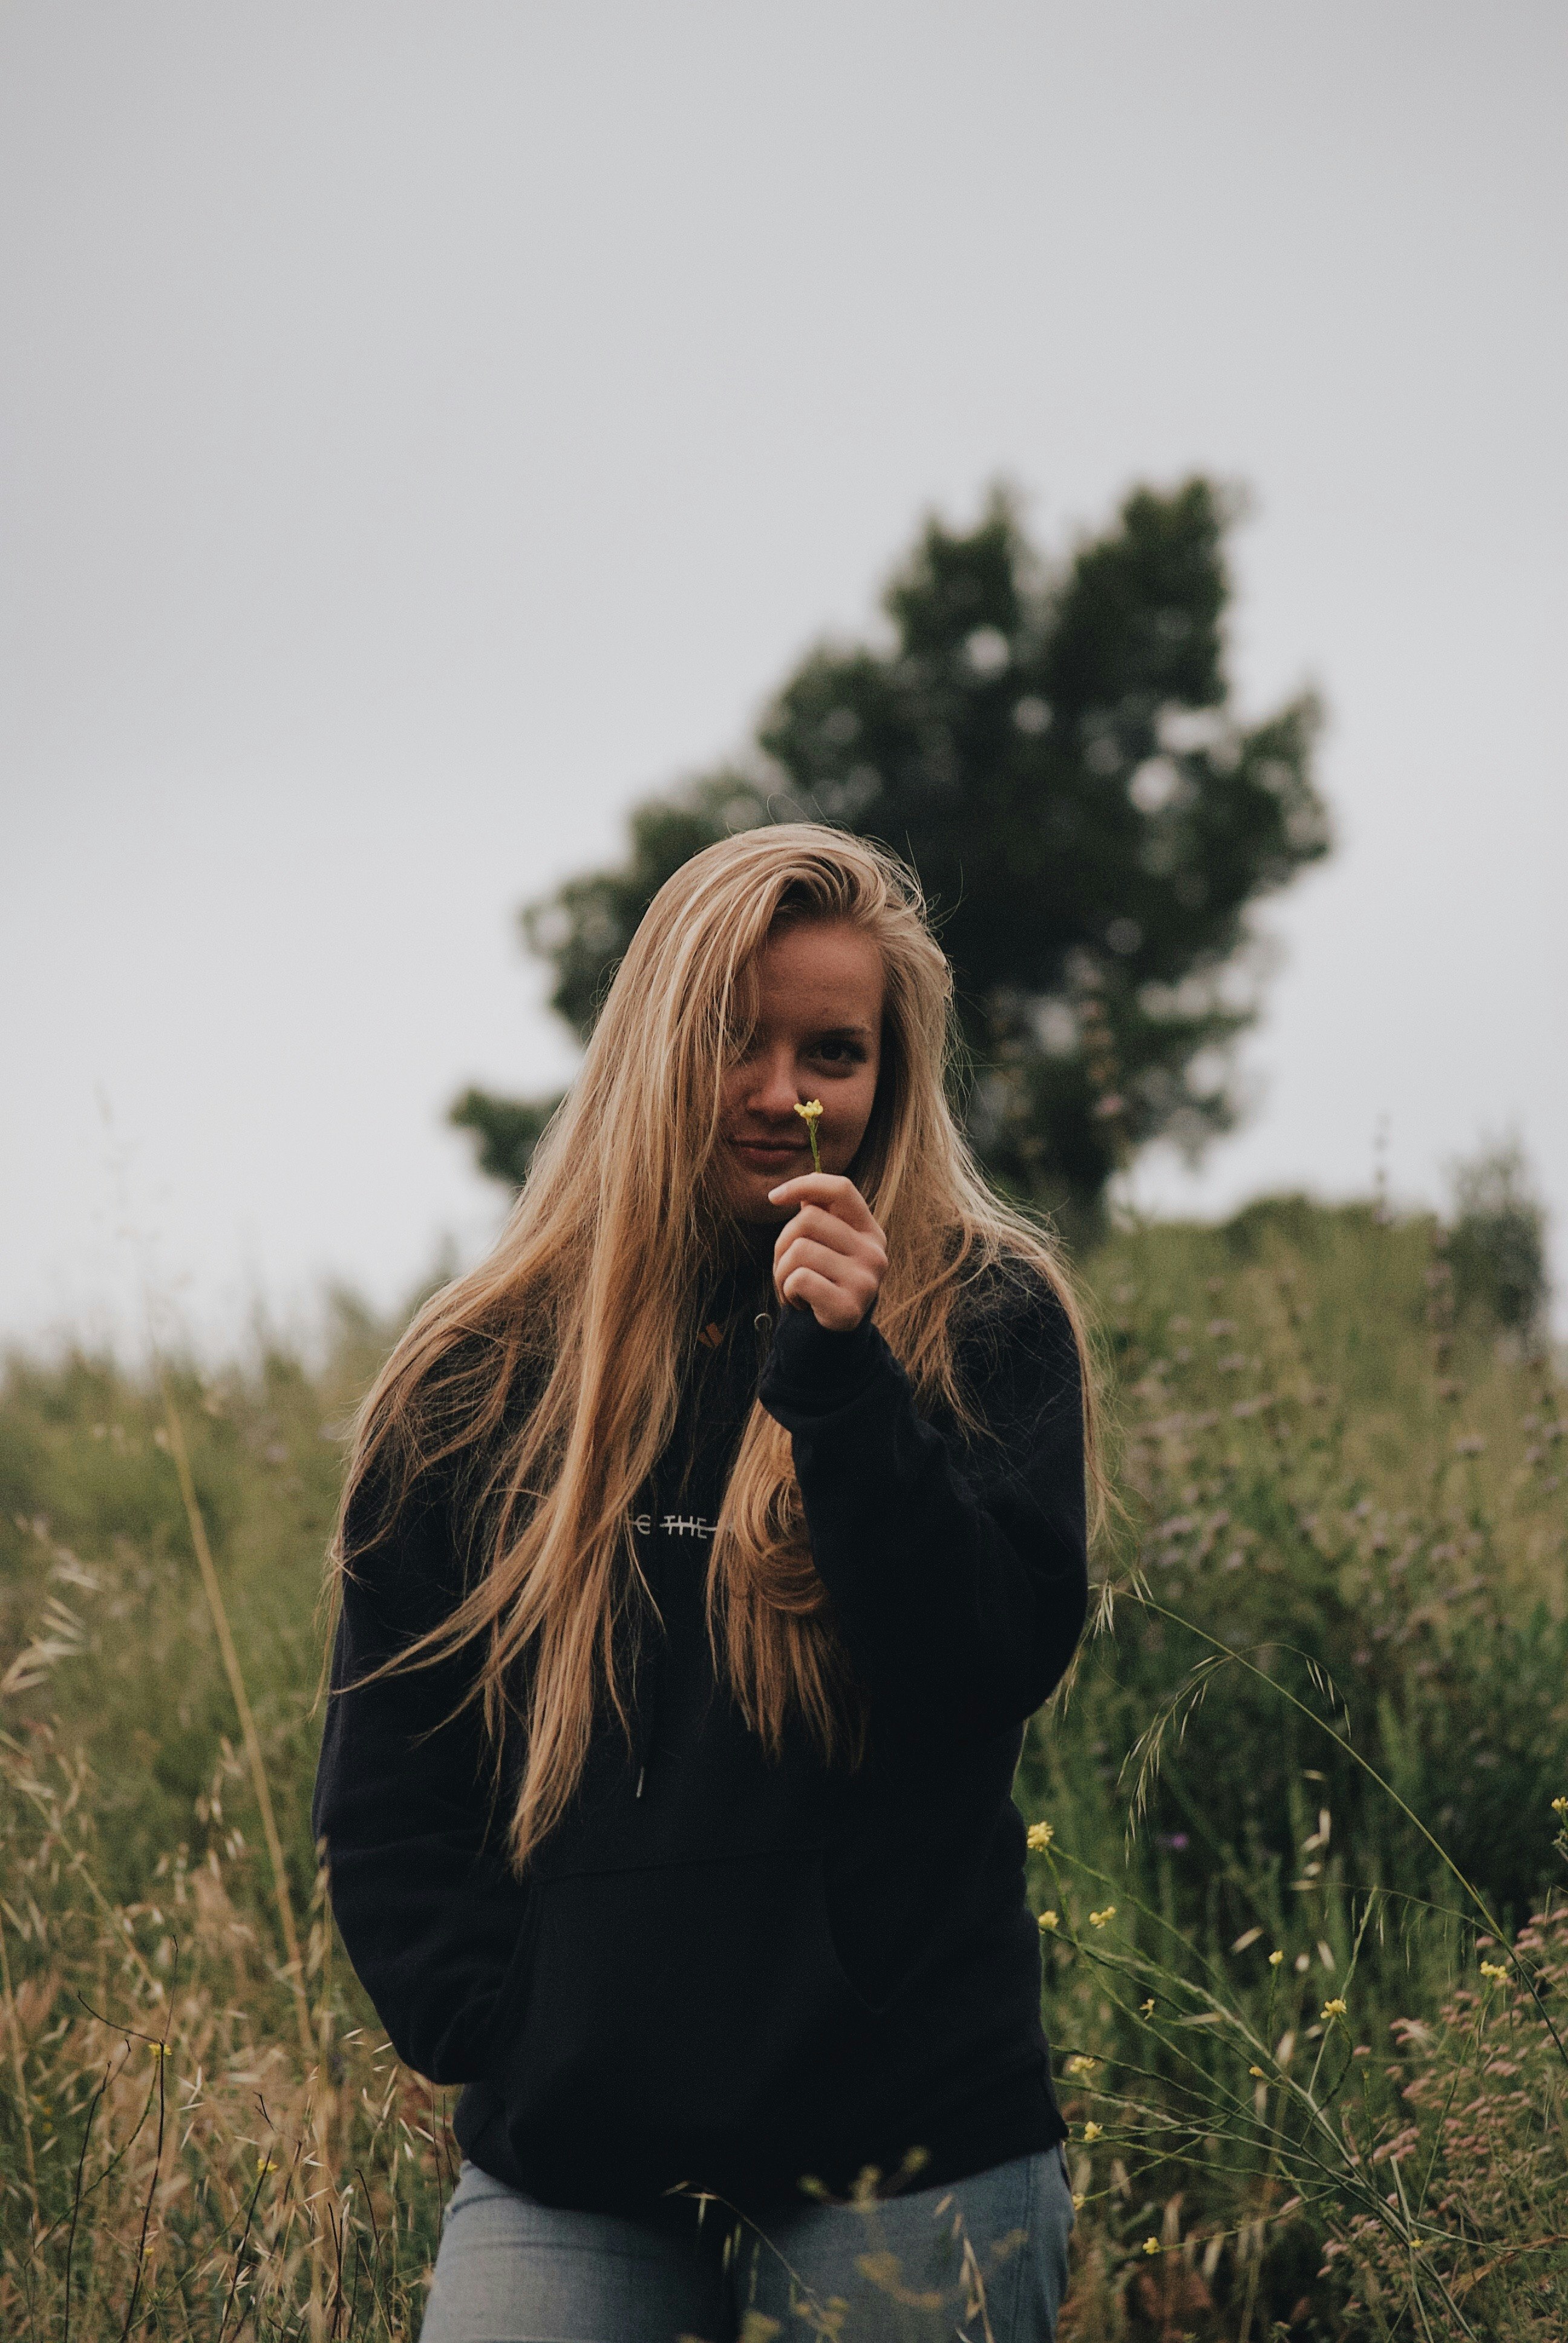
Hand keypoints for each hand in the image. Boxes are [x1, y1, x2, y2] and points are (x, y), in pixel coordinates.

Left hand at [766, 1173, 887, 1330]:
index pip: (840, 1188)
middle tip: (787, 1267)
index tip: (774, 1197)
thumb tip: (805, 1185)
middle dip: (782, 1242)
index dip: (803, 1184)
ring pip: (799, 1250)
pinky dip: (788, 1291)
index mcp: (869, 1230)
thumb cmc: (822, 1282)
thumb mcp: (826, 1246)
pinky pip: (799, 1279)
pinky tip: (801, 1302)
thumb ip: (820, 1215)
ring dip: (782, 1271)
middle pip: (808, 1219)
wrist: (830, 1337)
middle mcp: (874, 1252)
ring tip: (795, 1287)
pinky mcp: (849, 1306)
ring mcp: (865, 1280)